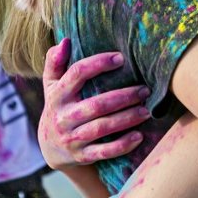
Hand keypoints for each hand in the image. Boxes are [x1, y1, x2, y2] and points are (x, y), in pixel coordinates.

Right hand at [39, 39, 149, 170]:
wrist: (51, 148)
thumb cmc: (59, 106)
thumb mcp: (52, 85)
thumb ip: (55, 62)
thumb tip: (65, 40)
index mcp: (57, 95)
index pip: (77, 74)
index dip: (99, 64)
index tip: (121, 58)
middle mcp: (63, 117)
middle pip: (95, 104)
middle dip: (123, 97)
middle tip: (145, 90)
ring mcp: (72, 138)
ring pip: (101, 128)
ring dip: (126, 119)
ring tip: (147, 111)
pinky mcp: (81, 156)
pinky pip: (103, 152)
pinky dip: (122, 145)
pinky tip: (139, 136)